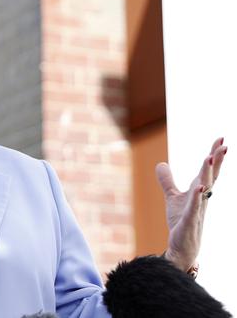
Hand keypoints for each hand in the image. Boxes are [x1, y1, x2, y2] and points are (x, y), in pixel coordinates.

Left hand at [156, 138, 227, 271]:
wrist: (181, 247)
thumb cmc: (181, 221)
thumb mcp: (172, 197)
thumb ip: (167, 181)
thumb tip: (161, 163)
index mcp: (199, 191)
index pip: (208, 170)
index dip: (214, 155)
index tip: (221, 139)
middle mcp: (202, 199)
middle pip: (211, 176)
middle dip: (216, 160)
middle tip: (223, 144)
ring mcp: (197, 210)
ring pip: (204, 189)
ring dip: (207, 174)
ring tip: (209, 158)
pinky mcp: (189, 221)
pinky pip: (194, 208)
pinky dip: (196, 197)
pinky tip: (198, 187)